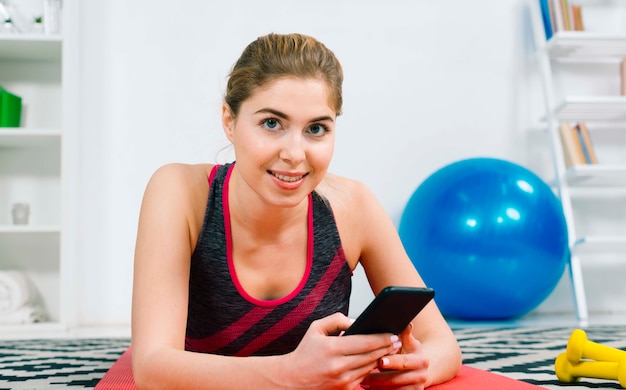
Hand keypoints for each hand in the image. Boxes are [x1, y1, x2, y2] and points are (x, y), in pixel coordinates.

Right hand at [277, 313, 402, 389]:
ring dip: (381, 358)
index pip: (365, 342)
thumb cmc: (305, 352)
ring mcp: (342, 381)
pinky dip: (370, 368)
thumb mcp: (316, 329)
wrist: (292, 380)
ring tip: (390, 349)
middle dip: (387, 347)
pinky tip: (376, 360)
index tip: (392, 333)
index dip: (382, 338)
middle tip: (397, 340)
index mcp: (332, 348)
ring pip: (369, 367)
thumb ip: (336, 320)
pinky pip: (363, 377)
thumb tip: (356, 321)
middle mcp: (338, 366)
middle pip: (371, 355)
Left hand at [360, 324, 429, 389]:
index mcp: (421, 360)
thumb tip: (407, 323)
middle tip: (363, 376)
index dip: (391, 362)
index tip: (379, 361)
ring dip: (376, 386)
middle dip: (378, 377)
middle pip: (396, 379)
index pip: (403, 362)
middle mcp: (421, 375)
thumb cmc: (409, 353)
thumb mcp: (409, 343)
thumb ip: (405, 334)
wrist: (420, 370)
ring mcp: (416, 388)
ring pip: (393, 389)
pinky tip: (369, 389)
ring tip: (362, 382)